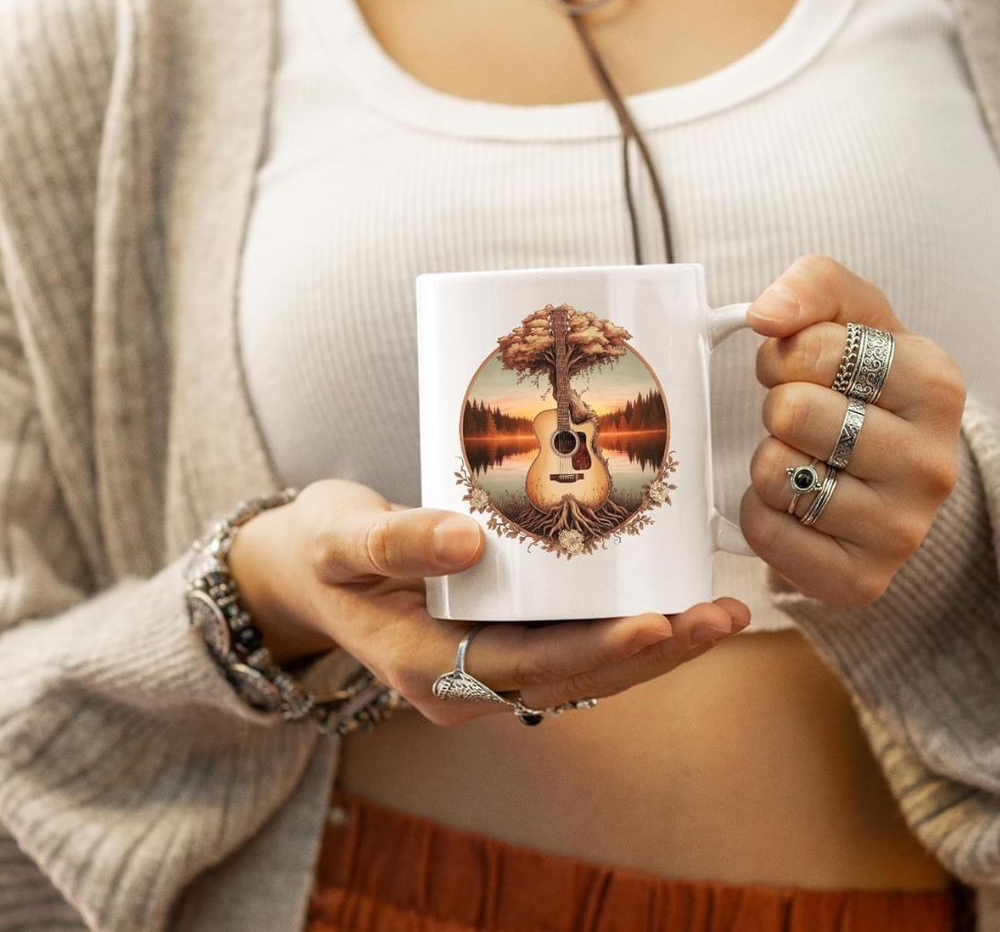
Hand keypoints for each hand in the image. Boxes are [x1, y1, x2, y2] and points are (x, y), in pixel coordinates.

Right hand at [229, 479, 749, 724]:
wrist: (307, 570)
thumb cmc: (320, 551)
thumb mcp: (338, 540)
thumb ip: (393, 541)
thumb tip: (468, 543)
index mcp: (427, 669)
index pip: (526, 668)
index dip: (596, 650)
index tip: (658, 622)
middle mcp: (465, 682)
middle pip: (574, 675)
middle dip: (653, 651)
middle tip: (722, 616)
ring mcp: (486, 664)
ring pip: (583, 668)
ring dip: (654, 644)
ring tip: (720, 611)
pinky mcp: (500, 638)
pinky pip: (570, 642)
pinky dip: (621, 625)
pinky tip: (668, 596)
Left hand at [742, 255, 965, 605]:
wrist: (887, 478)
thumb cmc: (862, 391)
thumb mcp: (853, 320)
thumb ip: (814, 287)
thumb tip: (767, 313)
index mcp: (936, 385)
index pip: (816, 348)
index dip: (784, 354)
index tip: (801, 370)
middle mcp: (931, 462)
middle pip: (791, 412)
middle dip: (777, 409)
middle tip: (800, 420)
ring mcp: (902, 529)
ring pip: (776, 474)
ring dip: (769, 461)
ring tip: (803, 460)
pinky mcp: (861, 579)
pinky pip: (767, 534)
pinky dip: (761, 513)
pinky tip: (794, 504)